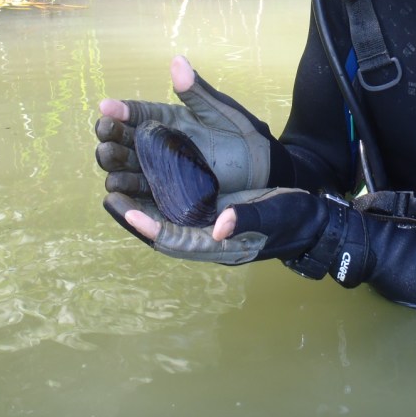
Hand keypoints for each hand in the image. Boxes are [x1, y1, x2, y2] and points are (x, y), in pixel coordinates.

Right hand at [95, 55, 280, 195]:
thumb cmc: (241, 134)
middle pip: (124, 143)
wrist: (262, 168)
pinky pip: (142, 198)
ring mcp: (158, 172)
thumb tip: (177, 61)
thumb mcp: (219, 111)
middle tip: (106, 138)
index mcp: (165, 120)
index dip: (121, 110)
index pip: (137, 113)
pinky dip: (127, 198)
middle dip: (112, 140)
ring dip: (115, 168)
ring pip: (127, 171)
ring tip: (110, 164)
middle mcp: (155, 146)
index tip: (106, 107)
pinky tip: (117, 198)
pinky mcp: (166, 197)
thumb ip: (196, 91)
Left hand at [103, 188, 373, 286]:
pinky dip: (157, 191)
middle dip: (134, 214)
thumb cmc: (291, 218)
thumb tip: (222, 226)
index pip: (176, 240)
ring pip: (163, 215)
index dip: (151, 228)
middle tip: (110, 194)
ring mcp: (203, 225)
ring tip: (115, 180)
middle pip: (160, 229)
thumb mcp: (274, 215)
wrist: (305, 218)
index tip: (129, 212)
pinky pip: (175, 203)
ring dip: (140, 201)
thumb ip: (248, 220)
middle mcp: (203, 237)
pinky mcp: (207, 211)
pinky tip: (143, 172)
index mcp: (217, 244)